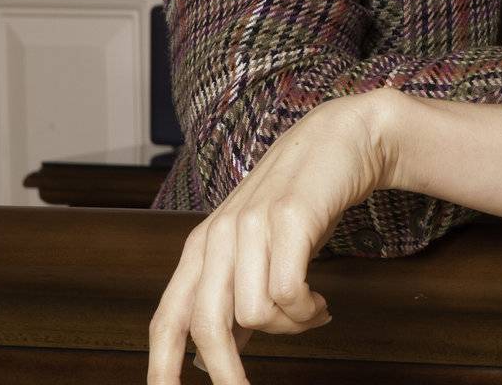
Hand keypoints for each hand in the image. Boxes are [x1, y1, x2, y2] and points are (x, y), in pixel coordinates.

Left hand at [147, 94, 392, 383]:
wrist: (340, 139)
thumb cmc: (299, 199)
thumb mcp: (256, 248)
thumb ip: (233, 296)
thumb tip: (213, 358)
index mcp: (201, 247)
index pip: (168, 318)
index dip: (161, 366)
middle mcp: (219, 236)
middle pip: (207, 325)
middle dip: (228, 372)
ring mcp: (252, 225)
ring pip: (255, 313)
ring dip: (290, 327)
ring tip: (310, 313)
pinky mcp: (289, 218)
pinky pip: (289, 291)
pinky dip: (307, 310)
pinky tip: (320, 303)